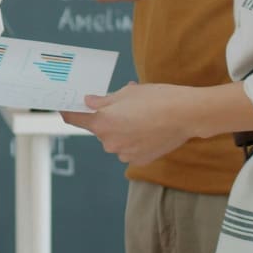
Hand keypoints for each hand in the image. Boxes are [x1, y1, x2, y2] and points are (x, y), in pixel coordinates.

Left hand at [61, 82, 194, 166]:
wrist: (187, 115)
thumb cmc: (157, 99)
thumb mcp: (126, 93)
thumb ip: (103, 100)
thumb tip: (89, 102)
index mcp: (102, 123)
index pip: (74, 118)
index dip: (69, 111)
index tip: (65, 107)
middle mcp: (109, 142)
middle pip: (99, 128)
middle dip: (107, 117)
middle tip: (124, 104)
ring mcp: (124, 154)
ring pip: (116, 139)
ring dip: (122, 128)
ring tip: (143, 115)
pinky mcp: (140, 160)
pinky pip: (130, 148)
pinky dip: (135, 139)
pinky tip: (150, 128)